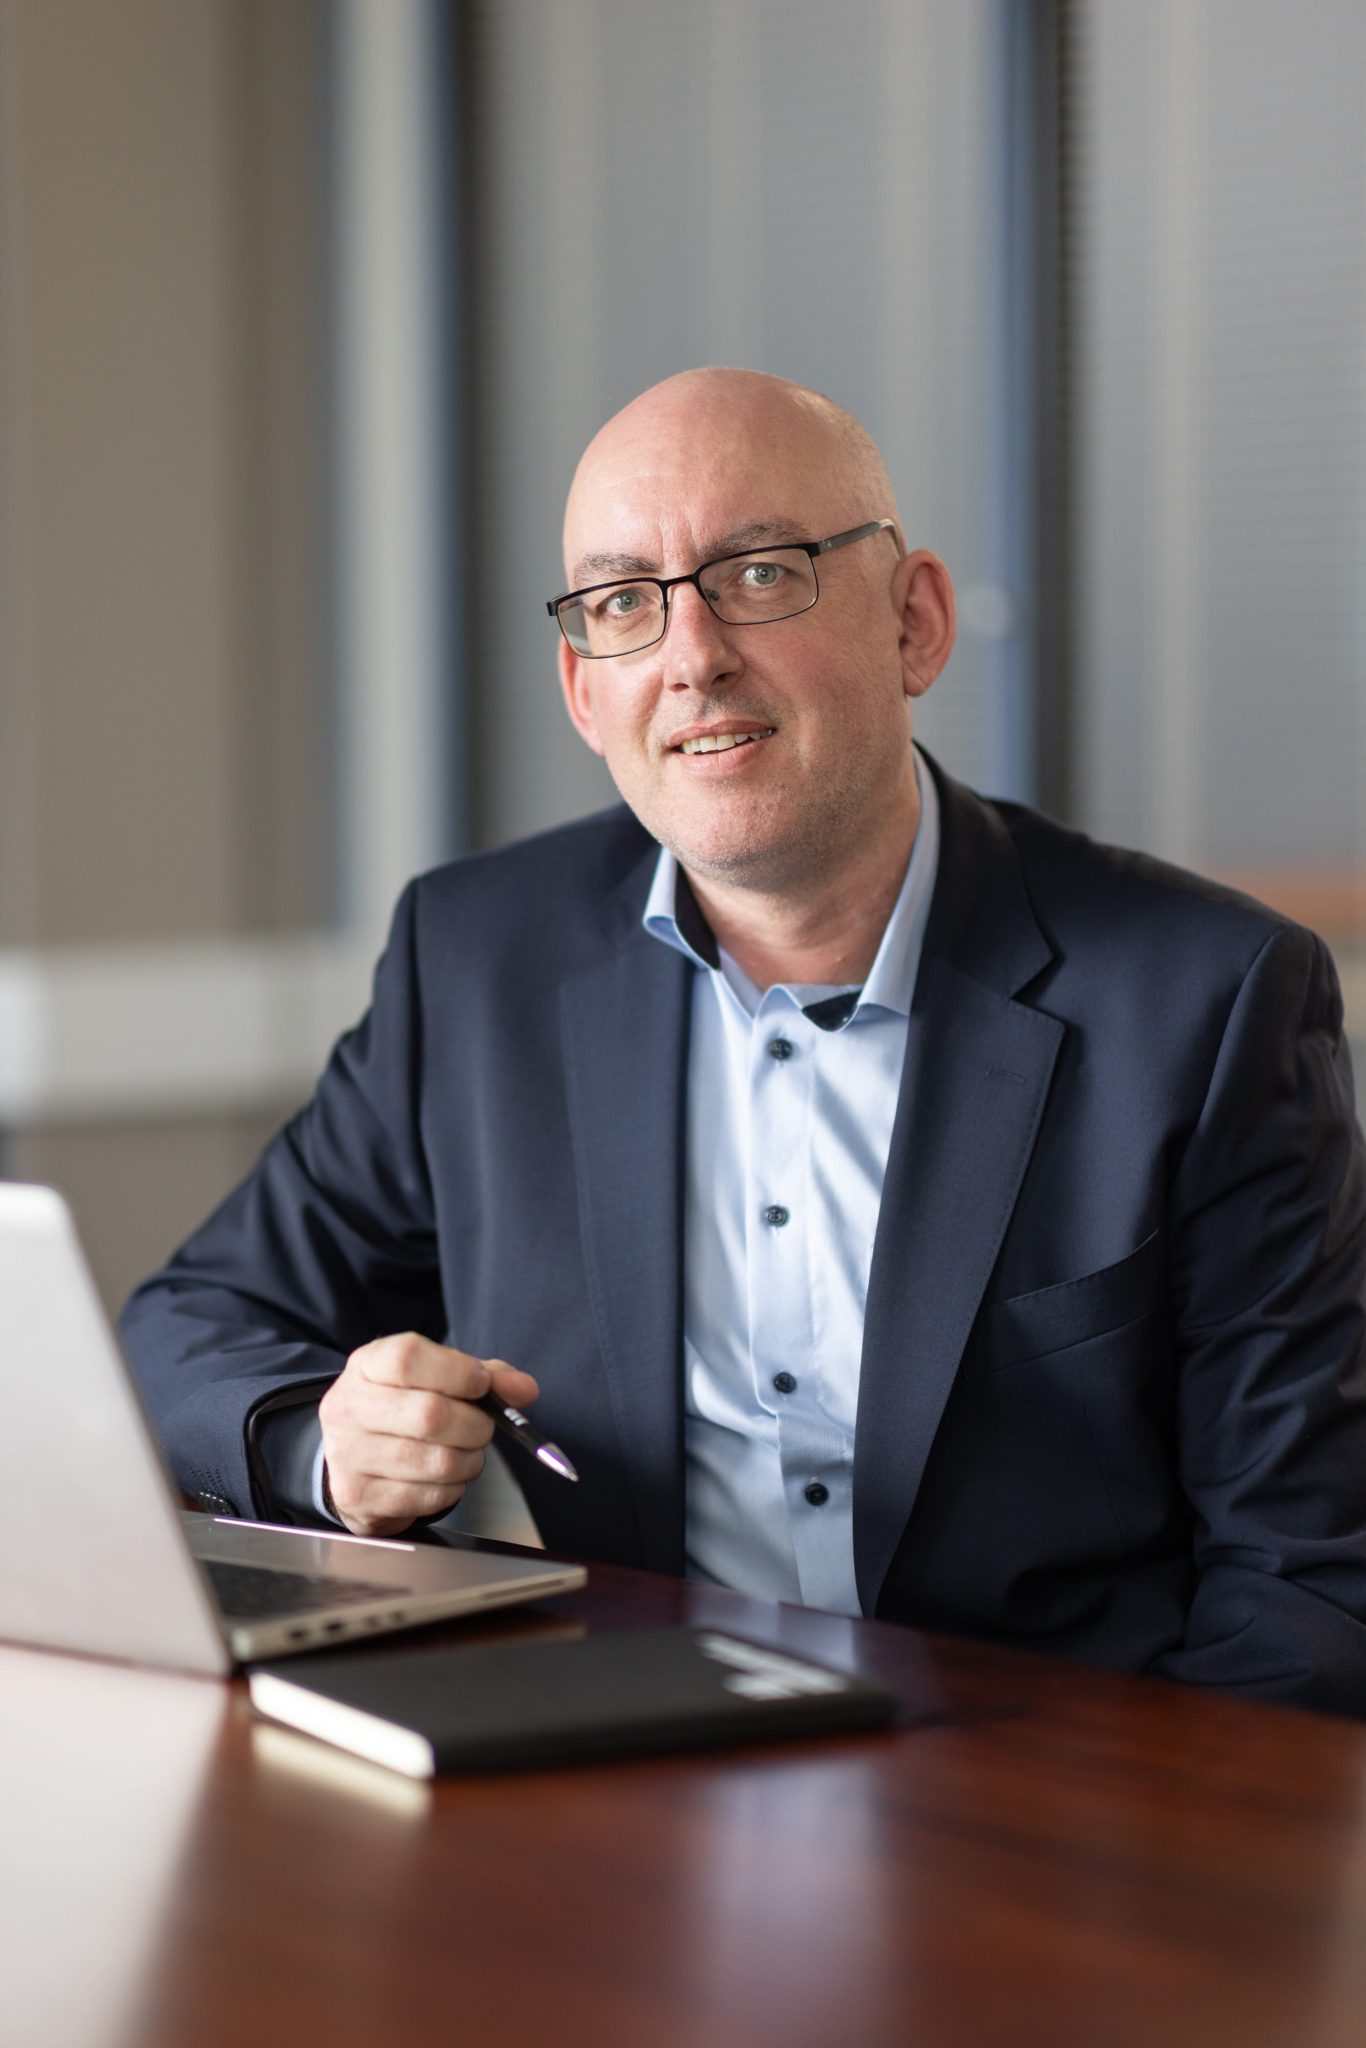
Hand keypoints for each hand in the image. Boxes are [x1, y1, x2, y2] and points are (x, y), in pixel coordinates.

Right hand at [318, 1333, 539, 1536]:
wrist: (352, 1455)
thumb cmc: (402, 1410)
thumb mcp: (435, 1378)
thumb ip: (483, 1376)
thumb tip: (524, 1389)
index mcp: (366, 1366)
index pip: (408, 1359)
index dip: (457, 1372)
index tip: (482, 1384)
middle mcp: (348, 1407)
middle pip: (430, 1415)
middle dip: (475, 1424)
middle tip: (482, 1427)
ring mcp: (347, 1455)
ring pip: (437, 1462)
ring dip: (469, 1460)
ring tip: (465, 1453)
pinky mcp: (358, 1497)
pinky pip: (429, 1497)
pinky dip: (452, 1489)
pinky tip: (443, 1477)